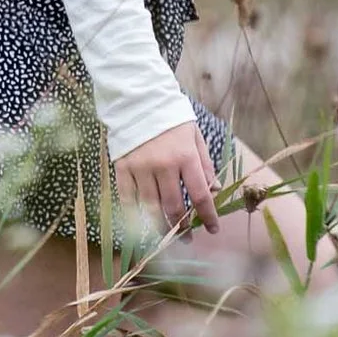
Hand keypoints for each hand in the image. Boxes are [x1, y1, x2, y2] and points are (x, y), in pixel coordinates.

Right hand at [112, 122, 219, 236]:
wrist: (137, 99)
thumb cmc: (171, 117)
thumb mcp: (194, 135)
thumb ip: (205, 163)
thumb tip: (215, 190)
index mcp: (185, 156)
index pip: (200, 195)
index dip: (208, 216)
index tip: (213, 229)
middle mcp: (163, 165)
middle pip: (174, 206)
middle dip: (183, 227)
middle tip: (187, 238)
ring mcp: (140, 167)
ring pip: (150, 207)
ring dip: (160, 226)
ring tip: (166, 236)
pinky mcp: (122, 167)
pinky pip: (127, 198)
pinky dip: (134, 213)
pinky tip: (140, 223)